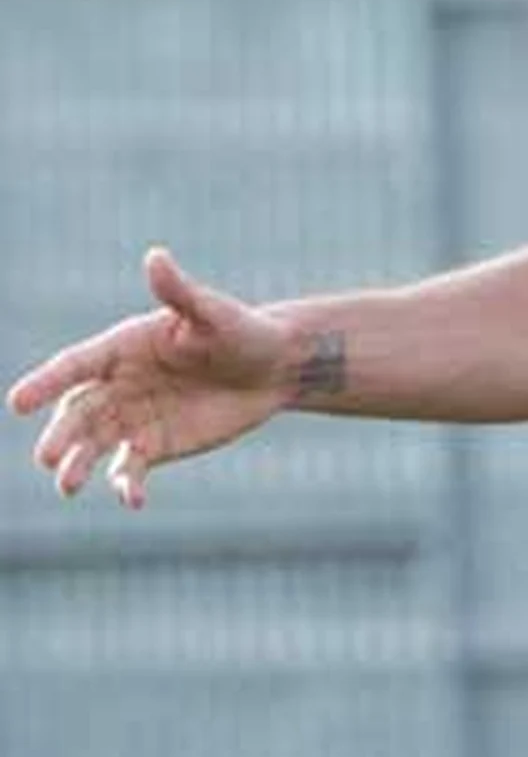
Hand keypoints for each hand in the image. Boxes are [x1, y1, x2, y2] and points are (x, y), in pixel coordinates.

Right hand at [11, 247, 302, 507]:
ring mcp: (132, 417)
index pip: (73, 366)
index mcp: (120, 347)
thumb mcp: (212, 313)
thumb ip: (179, 292)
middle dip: (60, 435)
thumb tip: (157, 257)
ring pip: (94, 444)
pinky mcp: (154, 445)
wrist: (273, 368)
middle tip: (46, 457)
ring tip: (67, 485)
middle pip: (77, 412)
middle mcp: (117, 384)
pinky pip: (132, 468)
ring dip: (79, 464)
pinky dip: (128, 484)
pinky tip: (133, 500)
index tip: (17, 403)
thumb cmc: (240, 331)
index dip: (44, 383)